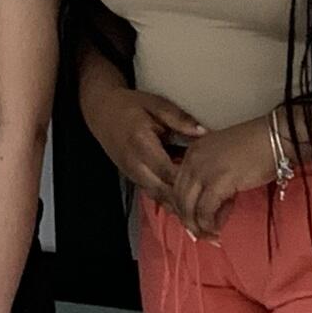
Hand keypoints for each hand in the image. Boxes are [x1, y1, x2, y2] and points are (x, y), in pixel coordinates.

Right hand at [80, 83, 204, 202]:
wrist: (101, 110)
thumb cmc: (129, 105)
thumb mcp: (156, 104)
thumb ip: (179, 119)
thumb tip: (203, 132)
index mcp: (142, 143)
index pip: (168, 171)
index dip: (188, 180)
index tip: (209, 182)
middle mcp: (135, 163)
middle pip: (163, 191)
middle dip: (186, 200)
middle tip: (210, 202)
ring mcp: (132, 173)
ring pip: (157, 197)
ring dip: (177, 203)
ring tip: (201, 208)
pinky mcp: (132, 177)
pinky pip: (152, 193)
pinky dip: (168, 199)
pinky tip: (185, 201)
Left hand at [168, 118, 279, 241]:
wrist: (275, 138)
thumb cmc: (258, 149)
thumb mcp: (226, 162)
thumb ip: (214, 183)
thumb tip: (212, 213)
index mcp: (193, 152)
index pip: (177, 185)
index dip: (184, 207)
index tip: (194, 221)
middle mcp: (193, 159)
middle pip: (179, 197)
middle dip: (188, 220)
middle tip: (201, 235)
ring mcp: (203, 169)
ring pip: (188, 206)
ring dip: (197, 226)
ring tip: (210, 237)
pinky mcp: (217, 181)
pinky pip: (204, 210)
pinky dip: (209, 224)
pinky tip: (217, 230)